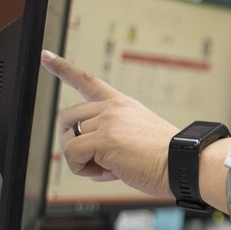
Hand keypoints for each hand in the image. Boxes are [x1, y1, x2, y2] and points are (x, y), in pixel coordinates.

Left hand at [41, 50, 176, 198]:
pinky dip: (82, 169)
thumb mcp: (138, 140)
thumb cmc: (168, 158)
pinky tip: (106, 172)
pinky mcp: (103, 139)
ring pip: (68, 139)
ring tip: (111, 168)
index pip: (87, 81)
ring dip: (82, 160)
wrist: (184, 163)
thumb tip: (90, 164)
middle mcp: (113, 108)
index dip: (63, 69)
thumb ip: (111, 142)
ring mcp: (108, 121)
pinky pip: (71, 154)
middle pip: (67, 118)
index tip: (46, 57)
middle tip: (98, 160)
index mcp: (122, 104)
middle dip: (73, 141)